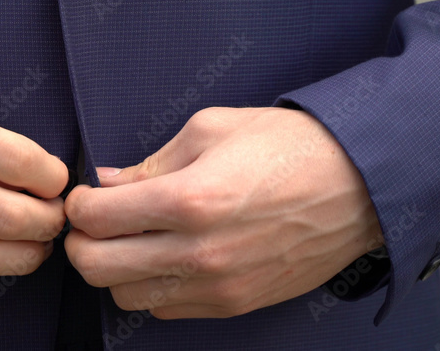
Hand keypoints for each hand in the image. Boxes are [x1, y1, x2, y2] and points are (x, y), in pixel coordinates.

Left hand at [64, 106, 381, 318]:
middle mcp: (198, 252)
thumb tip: (109, 182)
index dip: (78, 204)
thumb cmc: (289, 146)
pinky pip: (166, 310)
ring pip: (126, 297)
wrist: (361, 185)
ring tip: (131, 239)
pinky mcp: (234, 305)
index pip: (95, 218)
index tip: (86, 195)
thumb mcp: (212, 129)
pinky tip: (165, 258)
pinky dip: (152, 288)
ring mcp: (217, 286)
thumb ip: (151, 161)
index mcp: (189, 199)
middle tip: (94, 221)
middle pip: (97, 268)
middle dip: (82, 242)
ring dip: (115, 269)